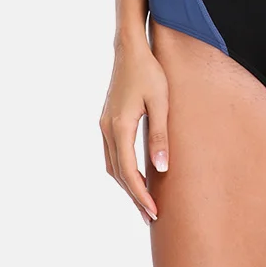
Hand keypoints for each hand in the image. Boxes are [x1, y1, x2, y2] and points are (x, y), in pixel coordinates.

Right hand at [99, 28, 169, 224]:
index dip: (140, 195)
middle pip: (118, 174)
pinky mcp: (107, 121)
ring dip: (126, 185)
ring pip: (112, 166)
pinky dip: (122, 170)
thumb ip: (160, 136)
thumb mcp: (161, 103)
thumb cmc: (149, 72)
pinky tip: (135, 176)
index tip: (154, 213)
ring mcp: (104, 125)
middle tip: (151, 218)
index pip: (129, 172)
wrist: (129, 48)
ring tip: (144, 202)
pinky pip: (112, 154)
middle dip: (134, 196)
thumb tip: (161, 169)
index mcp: (120, 127)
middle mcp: (107, 129)